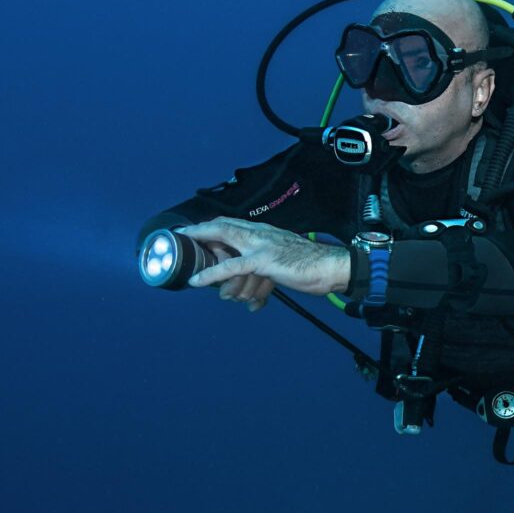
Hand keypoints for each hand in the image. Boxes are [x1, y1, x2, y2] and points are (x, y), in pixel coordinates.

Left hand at [181, 220, 350, 308]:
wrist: (332, 267)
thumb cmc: (311, 266)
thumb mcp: (283, 261)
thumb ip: (263, 268)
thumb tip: (248, 289)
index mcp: (265, 232)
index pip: (231, 223)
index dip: (210, 226)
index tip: (192, 230)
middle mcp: (260, 234)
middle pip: (222, 226)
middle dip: (199, 232)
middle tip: (181, 238)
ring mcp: (260, 246)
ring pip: (224, 249)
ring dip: (214, 271)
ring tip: (213, 288)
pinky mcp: (263, 261)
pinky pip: (231, 267)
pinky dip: (211, 274)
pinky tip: (196, 281)